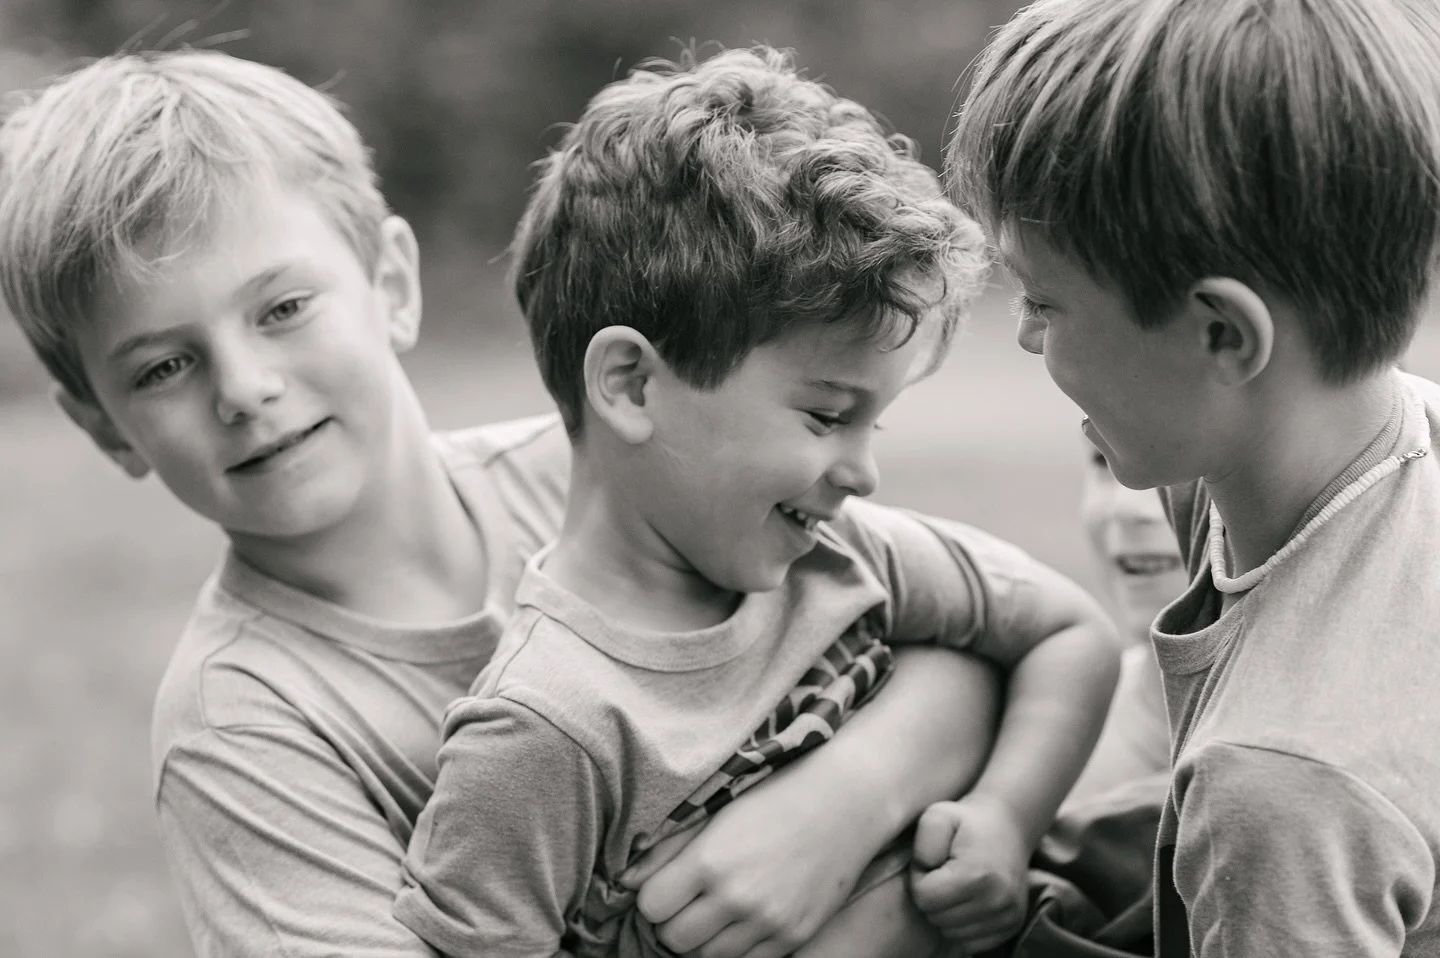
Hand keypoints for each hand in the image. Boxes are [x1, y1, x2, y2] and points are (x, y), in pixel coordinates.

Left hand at [620, 774, 872, 957]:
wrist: (846, 802)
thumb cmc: (777, 797)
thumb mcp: (717, 811)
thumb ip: (668, 849)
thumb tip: (626, 882)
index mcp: (710, 860)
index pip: (651, 907)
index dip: (654, 896)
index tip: (667, 885)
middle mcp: (737, 897)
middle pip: (674, 939)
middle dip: (674, 922)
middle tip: (689, 901)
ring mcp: (768, 921)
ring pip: (708, 957)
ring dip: (704, 939)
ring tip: (717, 910)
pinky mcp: (795, 936)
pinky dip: (737, 948)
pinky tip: (744, 921)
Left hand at [909, 794, 1029, 953]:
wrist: (1009, 825)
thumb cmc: (967, 821)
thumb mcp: (937, 816)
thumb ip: (924, 842)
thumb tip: (925, 871)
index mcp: (976, 875)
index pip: (924, 897)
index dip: (919, 877)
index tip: (933, 862)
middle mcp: (997, 900)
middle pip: (936, 918)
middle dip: (932, 896)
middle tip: (944, 872)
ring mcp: (1008, 916)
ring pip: (951, 933)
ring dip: (946, 911)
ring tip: (956, 885)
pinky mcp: (1013, 925)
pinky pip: (971, 943)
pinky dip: (963, 925)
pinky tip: (968, 901)